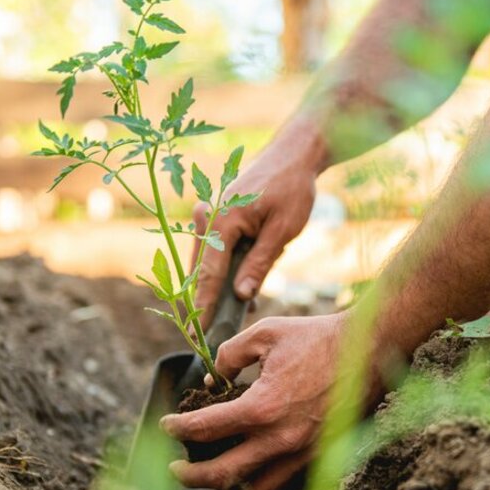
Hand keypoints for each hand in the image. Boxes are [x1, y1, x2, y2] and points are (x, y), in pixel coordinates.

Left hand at [161, 313, 347, 489]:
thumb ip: (230, 354)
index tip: (166, 424)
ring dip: (224, 488)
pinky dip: (259, 486)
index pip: (205, 428)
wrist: (370, 349)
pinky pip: (283, 484)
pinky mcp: (320, 456)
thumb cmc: (318, 337)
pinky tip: (249, 475)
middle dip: (189, 475)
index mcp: (262, 407)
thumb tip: (214, 378)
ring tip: (209, 478)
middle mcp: (280, 439)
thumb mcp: (266, 333)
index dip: (178, 427)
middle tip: (174, 467)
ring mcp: (302, 453)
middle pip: (221, 473)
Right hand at [192, 143, 318, 327]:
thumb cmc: (292, 189)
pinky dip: (224, 271)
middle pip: (201, 270)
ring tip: (231, 316)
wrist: (294, 155)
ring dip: (217, 288)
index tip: (196, 334)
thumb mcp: (282, 231)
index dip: (203, 307)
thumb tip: (241, 296)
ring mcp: (208, 215)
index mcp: (221, 220)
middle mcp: (206, 216)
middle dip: (206, 302)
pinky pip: (214, 251)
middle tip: (208, 334)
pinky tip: (241, 291)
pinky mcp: (215, 216)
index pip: (208, 274)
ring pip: (206, 263)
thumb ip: (260, 264)